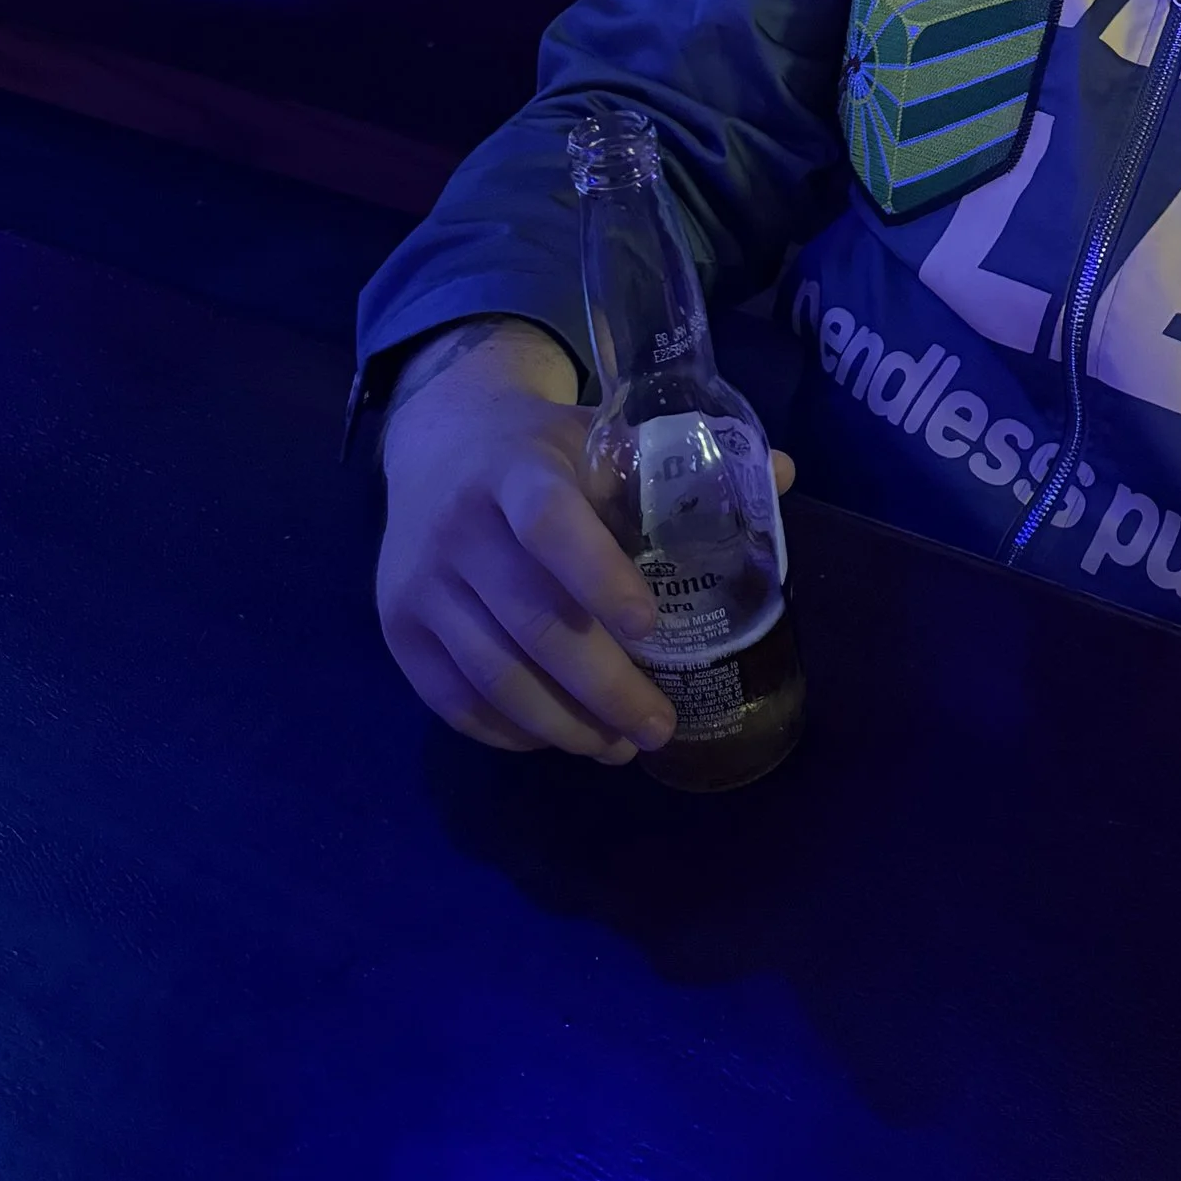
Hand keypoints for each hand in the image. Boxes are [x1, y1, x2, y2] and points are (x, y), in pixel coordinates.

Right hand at [375, 317, 794, 763]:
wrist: (436, 440)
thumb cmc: (542, 448)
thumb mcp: (601, 432)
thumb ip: (681, 459)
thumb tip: (785, 473)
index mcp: (516, 470)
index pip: (553, 526)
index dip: (600, 578)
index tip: (652, 625)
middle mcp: (458, 525)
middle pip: (532, 621)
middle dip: (603, 687)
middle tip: (658, 725)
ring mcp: (419, 581)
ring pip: (492, 674)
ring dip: (562, 725)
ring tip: (618, 748)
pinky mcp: (396, 626)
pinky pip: (452, 699)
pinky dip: (509, 731)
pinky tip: (558, 738)